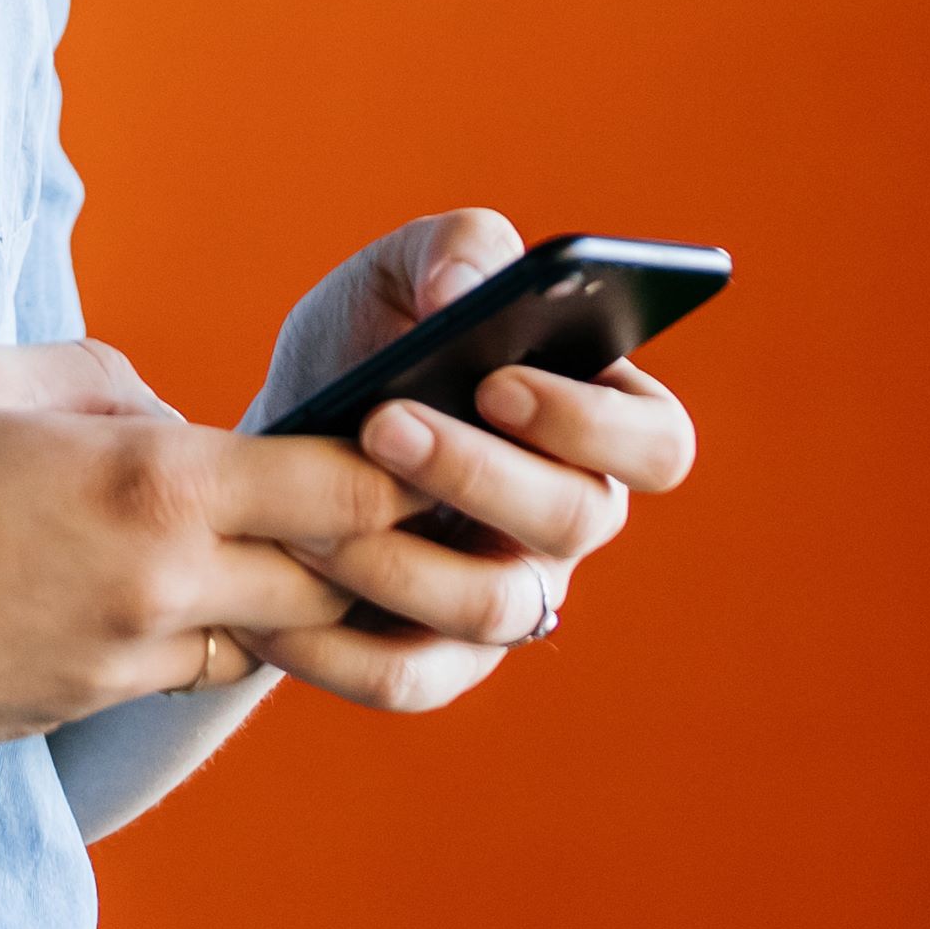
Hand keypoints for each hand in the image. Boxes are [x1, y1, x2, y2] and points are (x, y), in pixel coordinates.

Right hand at [0, 338, 422, 772]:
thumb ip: (105, 384)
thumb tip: (166, 414)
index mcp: (154, 484)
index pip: (348, 491)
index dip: (409, 473)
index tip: (435, 446)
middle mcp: (162, 586)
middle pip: (338, 584)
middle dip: (381, 555)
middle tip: (406, 518)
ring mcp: (121, 662)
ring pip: (264, 634)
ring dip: (287, 597)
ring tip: (288, 550)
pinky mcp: (77, 710)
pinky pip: (176, 665)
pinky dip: (196, 628)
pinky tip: (156, 588)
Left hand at [231, 210, 699, 716]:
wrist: (275, 444)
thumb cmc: (363, 350)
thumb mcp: (396, 276)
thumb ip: (451, 249)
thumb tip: (467, 289)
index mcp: (599, 424)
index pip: (657, 444)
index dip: (592, 422)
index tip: (497, 381)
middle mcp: (573, 520)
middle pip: (576, 520)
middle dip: (475, 471)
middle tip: (380, 422)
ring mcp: (514, 601)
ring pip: (492, 606)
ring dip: (395, 554)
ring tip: (307, 507)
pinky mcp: (440, 664)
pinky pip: (406, 679)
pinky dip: (334, 643)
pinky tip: (272, 591)